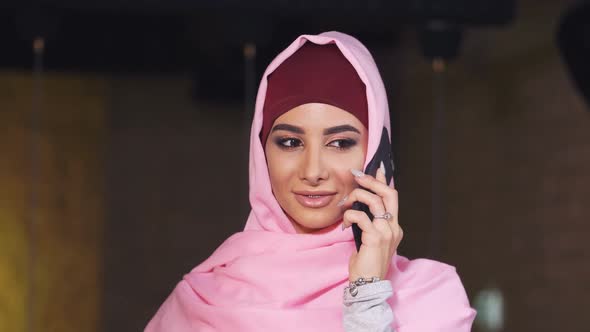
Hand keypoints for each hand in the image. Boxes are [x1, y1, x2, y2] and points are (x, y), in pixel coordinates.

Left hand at [340, 164, 402, 281]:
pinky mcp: (375, 238)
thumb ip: (369, 223)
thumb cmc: (366, 263)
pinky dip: (349, 216)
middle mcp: (394, 228)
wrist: (367, 284)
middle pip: (389, 194)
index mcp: (394, 227)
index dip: (384, 181)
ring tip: (345, 203)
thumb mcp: (369, 239)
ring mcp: (386, 233)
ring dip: (356, 197)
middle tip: (357, 176)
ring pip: (374, 202)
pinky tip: (344, 224)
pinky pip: (361, 217)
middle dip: (372, 181)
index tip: (377, 168)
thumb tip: (359, 206)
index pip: (392, 197)